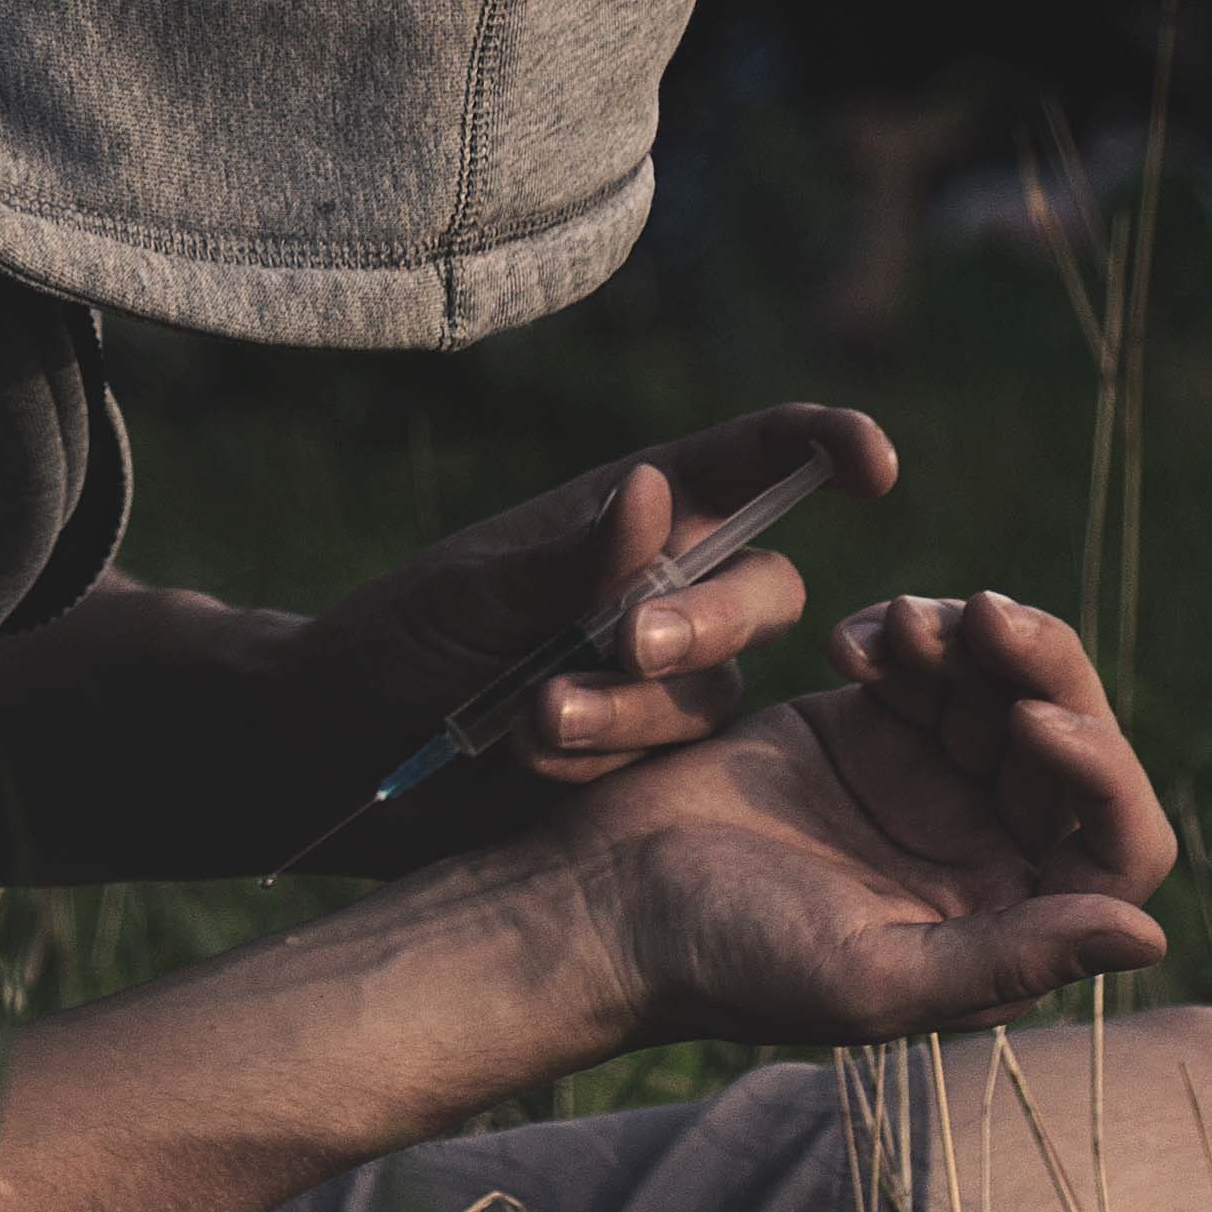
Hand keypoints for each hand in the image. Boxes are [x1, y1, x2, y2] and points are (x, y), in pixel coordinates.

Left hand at [264, 405, 897, 872]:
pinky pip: (671, 762)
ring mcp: (659, 683)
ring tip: (532, 716)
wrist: (337, 754)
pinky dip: (602, 757)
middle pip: (762, 591)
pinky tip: (526, 756)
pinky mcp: (643, 765)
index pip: (753, 462)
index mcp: (631, 513)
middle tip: (626, 643)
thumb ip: (571, 558)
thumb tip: (654, 488)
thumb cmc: (398, 642)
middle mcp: (665, 589)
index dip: (823, 447)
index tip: (873, 464)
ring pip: (713, 690)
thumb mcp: (473, 593)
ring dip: (630, 705)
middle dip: (708, 618)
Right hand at [545, 592, 1177, 1044]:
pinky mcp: (871, 727)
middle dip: (1042, 667)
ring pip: (1003, 684)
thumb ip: (1011, 956)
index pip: (1117, 842)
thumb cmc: (732, 961)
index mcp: (1008, 923)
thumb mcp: (874, 977)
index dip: (1101, 771)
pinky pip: (926, 659)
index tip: (1033, 720)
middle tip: (986, 612)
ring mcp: (931, 782)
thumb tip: (1153, 934)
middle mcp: (986, 852)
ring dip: (970, 636)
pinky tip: (854, 641)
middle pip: (1071, 740)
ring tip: (902, 621)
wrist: (606, 899)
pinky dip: (904, 636)